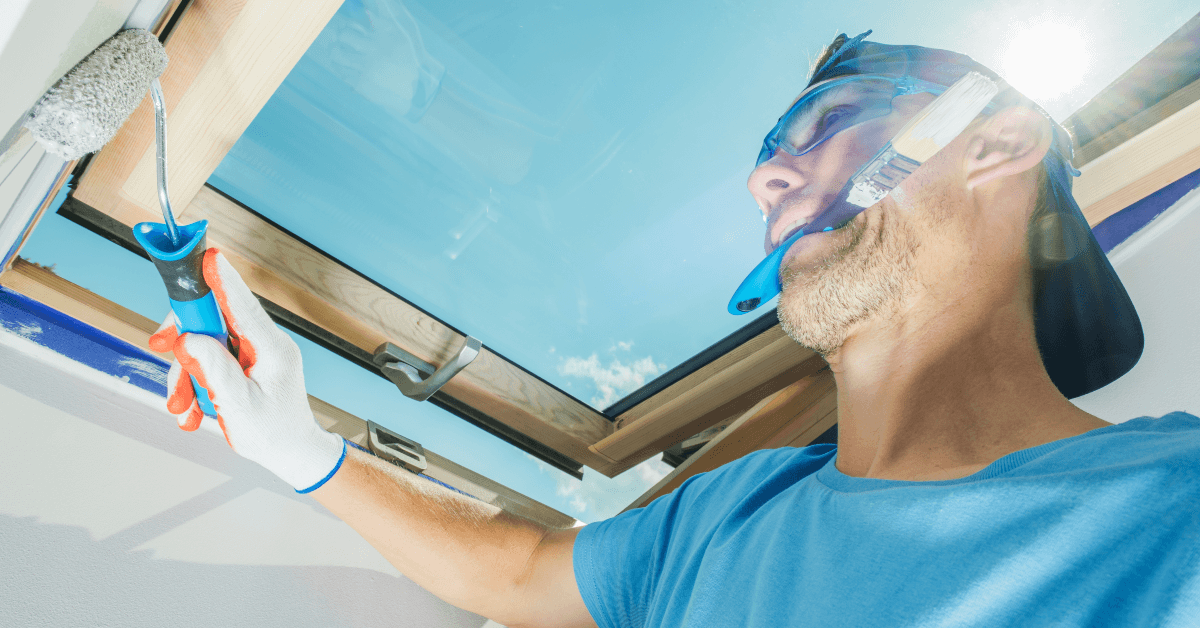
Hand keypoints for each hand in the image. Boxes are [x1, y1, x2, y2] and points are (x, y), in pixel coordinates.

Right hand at [149, 249, 344, 491]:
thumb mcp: (240, 406)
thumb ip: (215, 370)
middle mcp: (264, 343)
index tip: (209, 256)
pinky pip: (210, 359)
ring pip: (205, 342)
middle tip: (160, 349)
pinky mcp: (244, 361)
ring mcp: (254, 351)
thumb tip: (188, 339)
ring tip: (184, 408)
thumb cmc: (274, 434)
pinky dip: (196, 382)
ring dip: (186, 374)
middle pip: (213, 319)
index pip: (243, 306)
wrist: (290, 453)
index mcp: (273, 349)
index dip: (222, 280)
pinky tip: (193, 411)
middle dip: (184, 342)